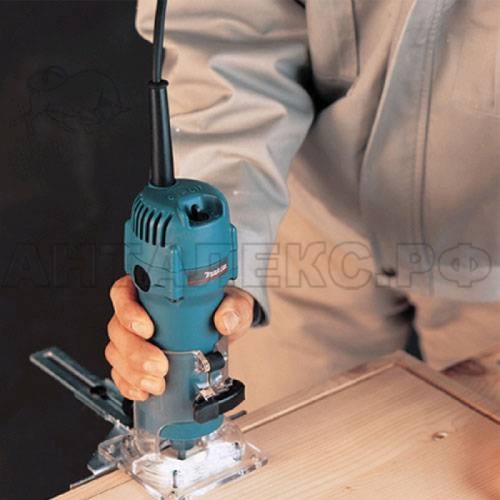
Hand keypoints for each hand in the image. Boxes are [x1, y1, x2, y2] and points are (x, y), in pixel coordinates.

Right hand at [105, 275, 254, 400]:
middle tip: (159, 365)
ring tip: (158, 383)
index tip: (147, 329)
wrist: (224, 331)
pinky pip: (121, 373)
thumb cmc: (220, 309)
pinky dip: (130, 385)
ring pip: (117, 353)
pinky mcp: (137, 360)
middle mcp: (138, 311)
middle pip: (118, 328)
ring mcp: (135, 337)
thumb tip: (225, 320)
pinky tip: (145, 391)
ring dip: (133, 372)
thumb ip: (233, 308)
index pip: (124, 293)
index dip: (128, 312)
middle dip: (135, 352)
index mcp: (153, 290)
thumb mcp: (233, 304)